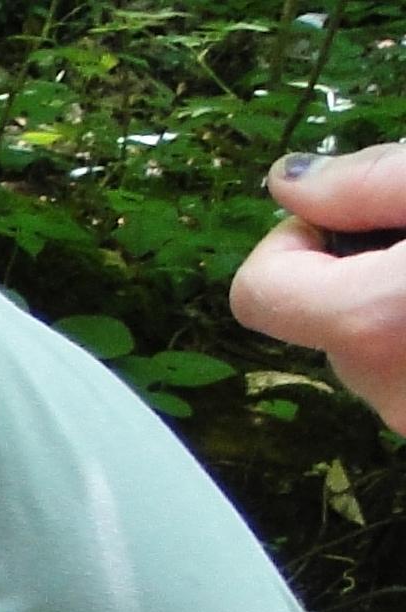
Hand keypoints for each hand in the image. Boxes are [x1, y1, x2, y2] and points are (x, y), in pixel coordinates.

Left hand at [233, 145, 405, 432]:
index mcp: (381, 321)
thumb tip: (289, 182)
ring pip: (372, 351)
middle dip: (361, 271)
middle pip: (318, 322)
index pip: (257, 291)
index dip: (294, 241)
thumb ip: (367, 181)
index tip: (351, 217)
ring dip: (400, 306)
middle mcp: (396, 394)